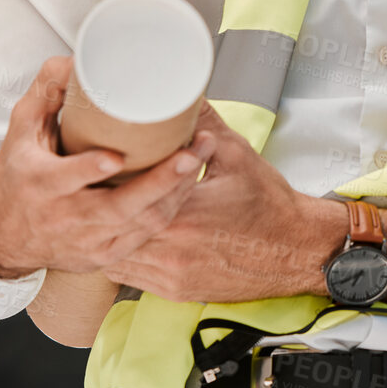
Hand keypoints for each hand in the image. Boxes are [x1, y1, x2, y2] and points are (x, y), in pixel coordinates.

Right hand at [0, 55, 216, 279]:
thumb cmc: (16, 176)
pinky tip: (188, 185)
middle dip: (161, 180)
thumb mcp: (21, 129)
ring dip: (175, 192)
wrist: (2, 237)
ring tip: (200, 158)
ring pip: (139, 223)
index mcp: (40, 184)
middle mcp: (65, 218)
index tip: (116, 156)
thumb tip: (77, 59)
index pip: (65, 180)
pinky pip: (145, 237)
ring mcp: (87, 241)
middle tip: (192, 151)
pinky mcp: (104, 255)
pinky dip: (170, 210)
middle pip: (118, 207)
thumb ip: (47, 91)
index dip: (90, 170)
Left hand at [98, 101, 348, 303]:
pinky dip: (122, 255)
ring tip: (100, 209)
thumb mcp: (236, 154)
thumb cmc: (270, 205)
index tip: (97, 160)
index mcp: (182, 215)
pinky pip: (131, 277)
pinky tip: (121, 236)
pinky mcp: (175, 291)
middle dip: (102, 205)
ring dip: (107, 234)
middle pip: (115, 227)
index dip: (107, 178)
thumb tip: (181, 96)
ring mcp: (170, 275)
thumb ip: (203, 124)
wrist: (296, 250)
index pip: (128, 195)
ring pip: (116, 256)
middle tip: (90, 182)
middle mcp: (171, 251)